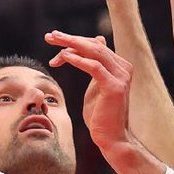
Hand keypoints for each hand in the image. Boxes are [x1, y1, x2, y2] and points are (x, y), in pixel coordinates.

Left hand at [45, 31, 134, 151]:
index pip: (96, 45)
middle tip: (50, 35)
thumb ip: (95, 66)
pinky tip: (64, 56)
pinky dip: (78, 60)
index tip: (54, 39)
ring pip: (94, 52)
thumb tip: (97, 42)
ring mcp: (121, 77)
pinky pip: (94, 67)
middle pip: (94, 45)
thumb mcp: (96, 85)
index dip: (75, 40)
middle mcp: (123, 68)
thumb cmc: (100, 115)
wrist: (111, 137)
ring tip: (53, 41)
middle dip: (70, 39)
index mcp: (119, 66)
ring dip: (71, 45)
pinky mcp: (114, 87)